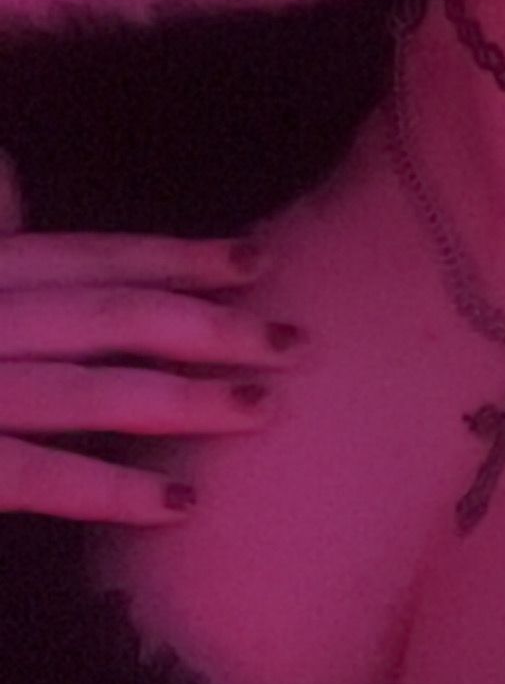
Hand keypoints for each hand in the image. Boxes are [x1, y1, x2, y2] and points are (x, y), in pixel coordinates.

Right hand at [0, 156, 298, 524]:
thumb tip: (14, 178)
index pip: (97, 261)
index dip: (182, 259)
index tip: (260, 261)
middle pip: (116, 318)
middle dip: (213, 326)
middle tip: (297, 340)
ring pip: (94, 394)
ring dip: (187, 401)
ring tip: (264, 408)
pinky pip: (39, 478)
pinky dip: (111, 491)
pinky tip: (183, 505)